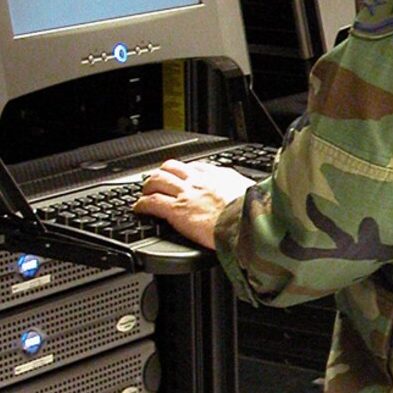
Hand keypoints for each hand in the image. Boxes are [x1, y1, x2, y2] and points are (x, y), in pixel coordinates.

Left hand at [132, 158, 253, 249]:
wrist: (247, 224)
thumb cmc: (253, 214)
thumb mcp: (253, 195)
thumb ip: (244, 193)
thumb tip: (251, 195)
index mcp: (220, 176)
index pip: (196, 167)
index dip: (186, 172)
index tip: (183, 177)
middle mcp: (200, 181)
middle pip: (172, 167)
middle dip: (163, 173)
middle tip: (158, 181)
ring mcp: (186, 194)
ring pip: (158, 180)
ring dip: (149, 186)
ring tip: (146, 192)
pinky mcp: (176, 210)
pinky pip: (152, 202)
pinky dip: (142, 204)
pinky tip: (140, 208)